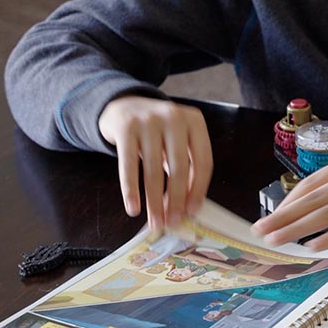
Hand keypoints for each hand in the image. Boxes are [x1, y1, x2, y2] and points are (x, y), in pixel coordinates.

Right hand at [97, 95, 212, 230]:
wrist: (123, 105)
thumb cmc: (157, 131)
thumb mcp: (177, 141)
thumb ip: (186, 167)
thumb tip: (187, 207)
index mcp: (195, 121)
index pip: (203, 161)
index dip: (198, 189)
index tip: (193, 212)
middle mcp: (174, 117)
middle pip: (180, 167)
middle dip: (176, 200)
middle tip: (173, 223)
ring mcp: (149, 120)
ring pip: (154, 170)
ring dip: (154, 201)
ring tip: (155, 222)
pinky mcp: (125, 127)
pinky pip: (128, 165)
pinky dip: (131, 190)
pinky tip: (133, 208)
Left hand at [252, 154, 327, 250]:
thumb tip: (305, 210)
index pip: (311, 183)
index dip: (289, 202)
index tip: (273, 217)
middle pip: (313, 199)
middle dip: (284, 217)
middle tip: (263, 230)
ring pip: (326, 214)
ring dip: (298, 229)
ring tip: (278, 240)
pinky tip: (313, 246)